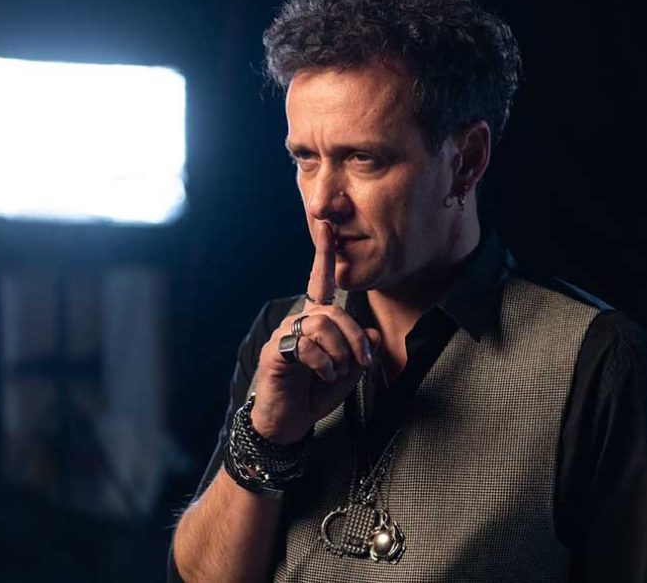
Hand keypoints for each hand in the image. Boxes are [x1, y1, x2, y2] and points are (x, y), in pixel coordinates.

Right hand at [250, 221, 381, 444]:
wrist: (288, 421)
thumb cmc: (316, 392)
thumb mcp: (349, 371)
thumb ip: (361, 349)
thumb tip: (371, 331)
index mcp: (317, 320)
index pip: (321, 281)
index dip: (324, 253)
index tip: (326, 224)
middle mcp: (300, 321)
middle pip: (335, 313)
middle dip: (355, 338)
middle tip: (363, 361)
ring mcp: (285, 335)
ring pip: (323, 327)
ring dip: (339, 354)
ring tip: (335, 373)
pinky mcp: (276, 352)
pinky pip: (307, 346)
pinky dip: (323, 364)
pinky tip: (320, 376)